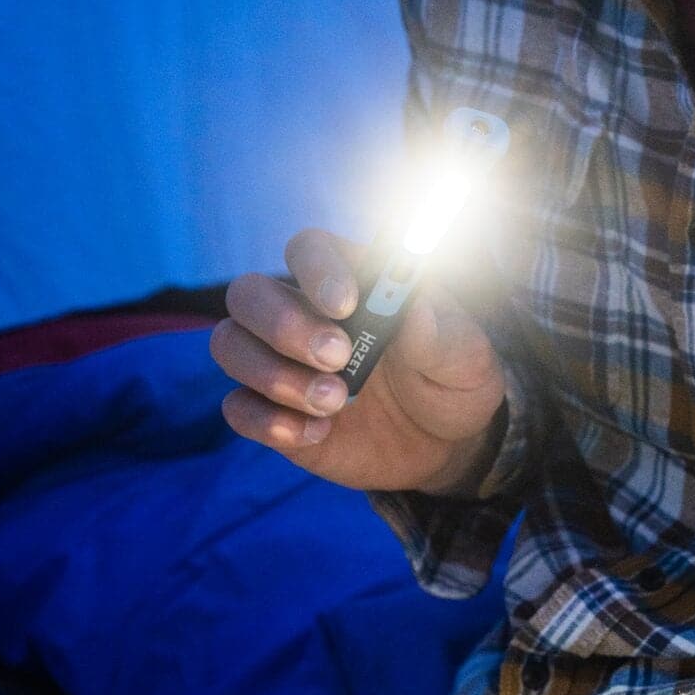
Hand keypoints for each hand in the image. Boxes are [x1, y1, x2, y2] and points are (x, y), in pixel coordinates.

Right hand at [212, 227, 506, 496]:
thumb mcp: (465, 358)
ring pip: (230, 345)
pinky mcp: (273, 411)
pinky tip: (318, 433)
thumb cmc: (451, 380)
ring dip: (275, 376)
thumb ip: (440, 334)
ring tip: (337, 402)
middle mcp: (304, 312)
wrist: (445, 444)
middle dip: (283, 325)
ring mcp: (282, 362)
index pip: (309, 249)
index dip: (317, 269)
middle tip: (337, 358)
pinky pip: (237, 407)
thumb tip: (414, 307)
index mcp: (352, 280)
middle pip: (249, 293)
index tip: (345, 304)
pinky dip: (269, 422)